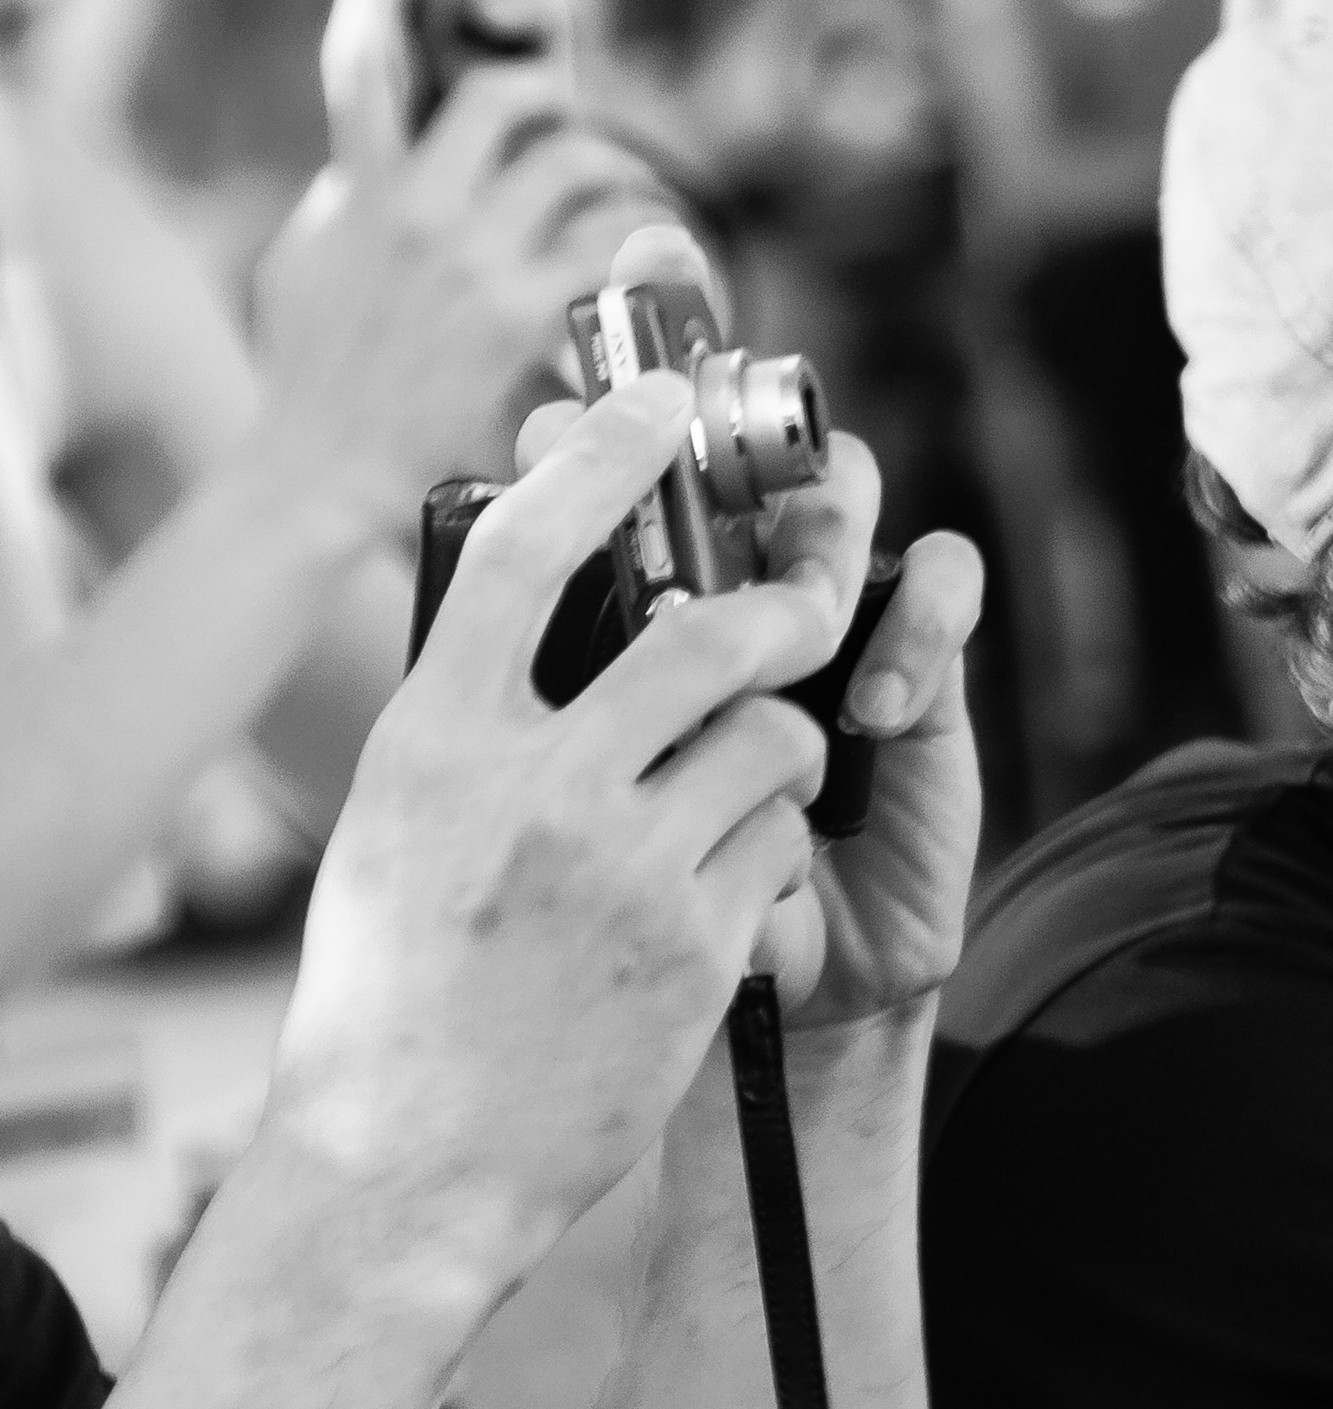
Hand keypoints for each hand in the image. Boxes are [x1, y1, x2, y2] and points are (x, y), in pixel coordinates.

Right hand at [249, 0, 670, 549]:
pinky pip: (612, 242)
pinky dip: (643, 242)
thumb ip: (345, 197)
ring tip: (625, 196)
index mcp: (354, 189)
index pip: (358, 60)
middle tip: (572, 119)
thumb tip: (380, 159)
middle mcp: (414, 211)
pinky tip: (653, 259)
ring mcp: (471, 261)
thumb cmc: (309, 377)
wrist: (321, 473)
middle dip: (557, 96)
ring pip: (576, 162)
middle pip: (510, 97)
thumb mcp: (302, 265)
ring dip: (615, 170)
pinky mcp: (522, 315)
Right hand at [270, 375, 844, 1290]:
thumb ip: (462, 718)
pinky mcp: (692, 946)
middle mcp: (528, 786)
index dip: (605, 453)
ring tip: (756, 767)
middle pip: (707, 633)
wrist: (403, 1161)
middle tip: (803, 607)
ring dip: (784, 736)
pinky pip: (778, 839)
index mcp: (433, 738)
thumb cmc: (387, 989)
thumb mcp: (393, 824)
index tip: (659, 403)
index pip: (527, 547)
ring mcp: (620, 867)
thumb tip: (530, 603)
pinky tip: (728, 875)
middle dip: (781, 609)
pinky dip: (772, 838)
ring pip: (770, 737)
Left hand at [506, 398, 984, 1034]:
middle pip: (735, 450)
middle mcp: (725, 593)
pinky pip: (941, 585)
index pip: (613, 467)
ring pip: (841, 492)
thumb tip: (468, 587)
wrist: (772, 1013)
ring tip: (807, 619)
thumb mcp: (550, 817)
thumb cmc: (633, 912)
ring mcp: (825, 622)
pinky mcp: (918, 673)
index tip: (573, 396)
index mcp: (626, 607)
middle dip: (729, 457)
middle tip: (712, 501)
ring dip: (823, 537)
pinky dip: (914, 622)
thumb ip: (516, 709)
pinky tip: (870, 705)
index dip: (597, 421)